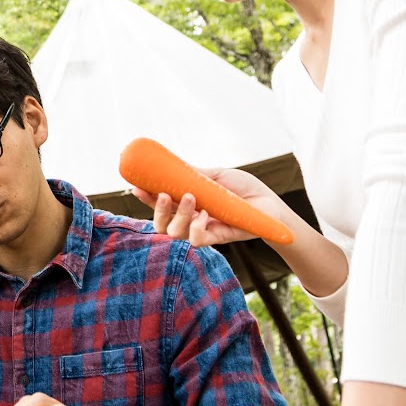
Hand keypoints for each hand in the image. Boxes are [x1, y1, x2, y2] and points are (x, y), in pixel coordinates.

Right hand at [142, 165, 290, 246]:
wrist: (270, 204)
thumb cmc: (244, 189)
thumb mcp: (216, 175)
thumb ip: (195, 173)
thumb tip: (171, 164)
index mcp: (188, 203)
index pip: (161, 203)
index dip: (146, 197)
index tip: (135, 186)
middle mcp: (191, 218)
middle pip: (161, 224)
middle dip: (156, 210)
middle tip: (163, 194)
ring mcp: (202, 230)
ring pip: (174, 232)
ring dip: (178, 215)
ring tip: (192, 198)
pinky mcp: (216, 239)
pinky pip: (195, 241)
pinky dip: (196, 228)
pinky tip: (206, 216)